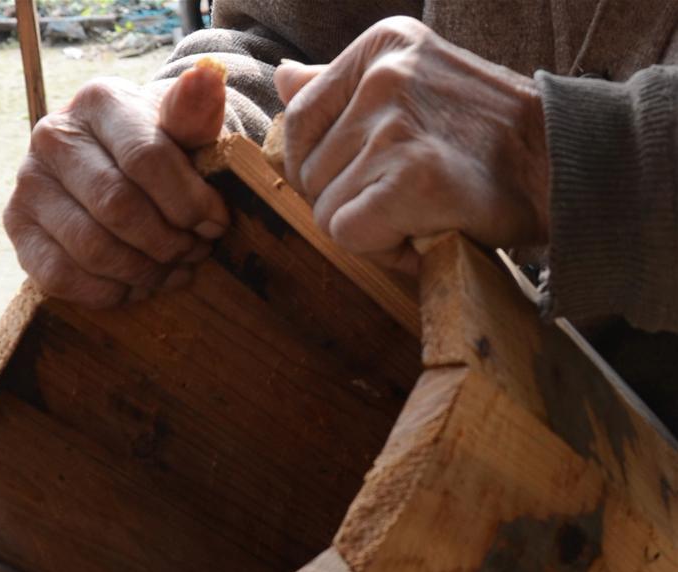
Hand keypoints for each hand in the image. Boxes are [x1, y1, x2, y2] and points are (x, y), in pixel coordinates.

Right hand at [4, 65, 229, 306]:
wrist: (126, 172)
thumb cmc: (166, 153)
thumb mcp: (188, 133)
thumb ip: (197, 115)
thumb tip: (208, 77)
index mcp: (99, 102)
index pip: (147, 159)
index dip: (190, 204)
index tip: (216, 224)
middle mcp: (52, 136)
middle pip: (119, 209)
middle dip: (169, 243)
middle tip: (195, 251)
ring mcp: (28, 184)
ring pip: (93, 249)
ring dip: (145, 272)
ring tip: (173, 269)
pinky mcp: (18, 230)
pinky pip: (61, 277)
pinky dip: (109, 292)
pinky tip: (137, 284)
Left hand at [275, 17, 548, 272]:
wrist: (561, 168)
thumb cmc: (488, 139)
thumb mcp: (416, 87)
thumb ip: (343, 88)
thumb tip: (284, 80)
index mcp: (382, 46)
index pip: (301, 120)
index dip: (327, 168)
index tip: (374, 176)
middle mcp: (385, 77)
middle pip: (309, 174)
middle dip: (350, 203)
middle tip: (407, 201)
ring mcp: (397, 126)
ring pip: (326, 211)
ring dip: (370, 230)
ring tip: (421, 214)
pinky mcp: (411, 179)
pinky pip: (350, 235)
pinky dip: (384, 251)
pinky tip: (425, 233)